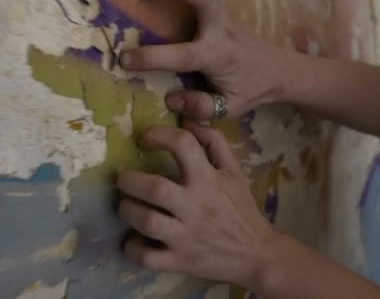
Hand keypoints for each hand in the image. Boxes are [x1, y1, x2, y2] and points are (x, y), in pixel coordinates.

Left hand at [117, 121, 274, 286]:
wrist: (256, 253)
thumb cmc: (241, 208)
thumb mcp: (234, 170)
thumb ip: (213, 142)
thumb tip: (187, 118)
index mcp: (208, 180)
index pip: (183, 145)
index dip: (159, 135)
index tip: (144, 139)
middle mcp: (195, 206)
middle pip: (155, 188)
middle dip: (130, 180)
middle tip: (123, 178)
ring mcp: (186, 236)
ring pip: (147, 222)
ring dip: (128, 210)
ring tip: (126, 205)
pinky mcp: (179, 261)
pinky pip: (147, 257)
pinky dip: (133, 248)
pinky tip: (132, 239)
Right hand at [119, 0, 287, 118]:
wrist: (280, 71)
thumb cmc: (251, 90)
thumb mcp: (229, 107)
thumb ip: (201, 107)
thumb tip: (170, 99)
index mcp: (217, 56)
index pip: (181, 55)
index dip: (151, 57)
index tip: (124, 59)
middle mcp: (221, 28)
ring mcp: (225, 12)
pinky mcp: (225, 5)